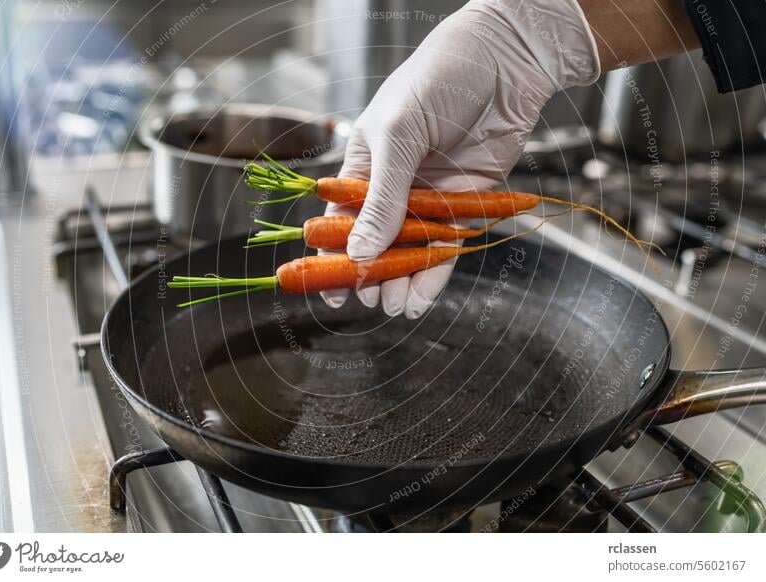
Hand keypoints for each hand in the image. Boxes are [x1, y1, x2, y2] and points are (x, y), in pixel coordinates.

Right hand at [321, 0, 599, 317]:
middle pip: (375, 242)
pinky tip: (420, 297)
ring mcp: (428, 199)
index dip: (332, 255)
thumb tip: (359, 252)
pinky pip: (445, 247)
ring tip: (395, 307)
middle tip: (371, 300)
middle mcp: (394, 188)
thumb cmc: (437, 82)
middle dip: (370, 275)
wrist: (504, 65)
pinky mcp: (463, 205)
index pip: (340, 220)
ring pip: (409, 251)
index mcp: (365, 167)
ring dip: (400, 281)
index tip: (332, 289)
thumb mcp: (398, 136)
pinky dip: (434, 274)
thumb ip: (382, 198)